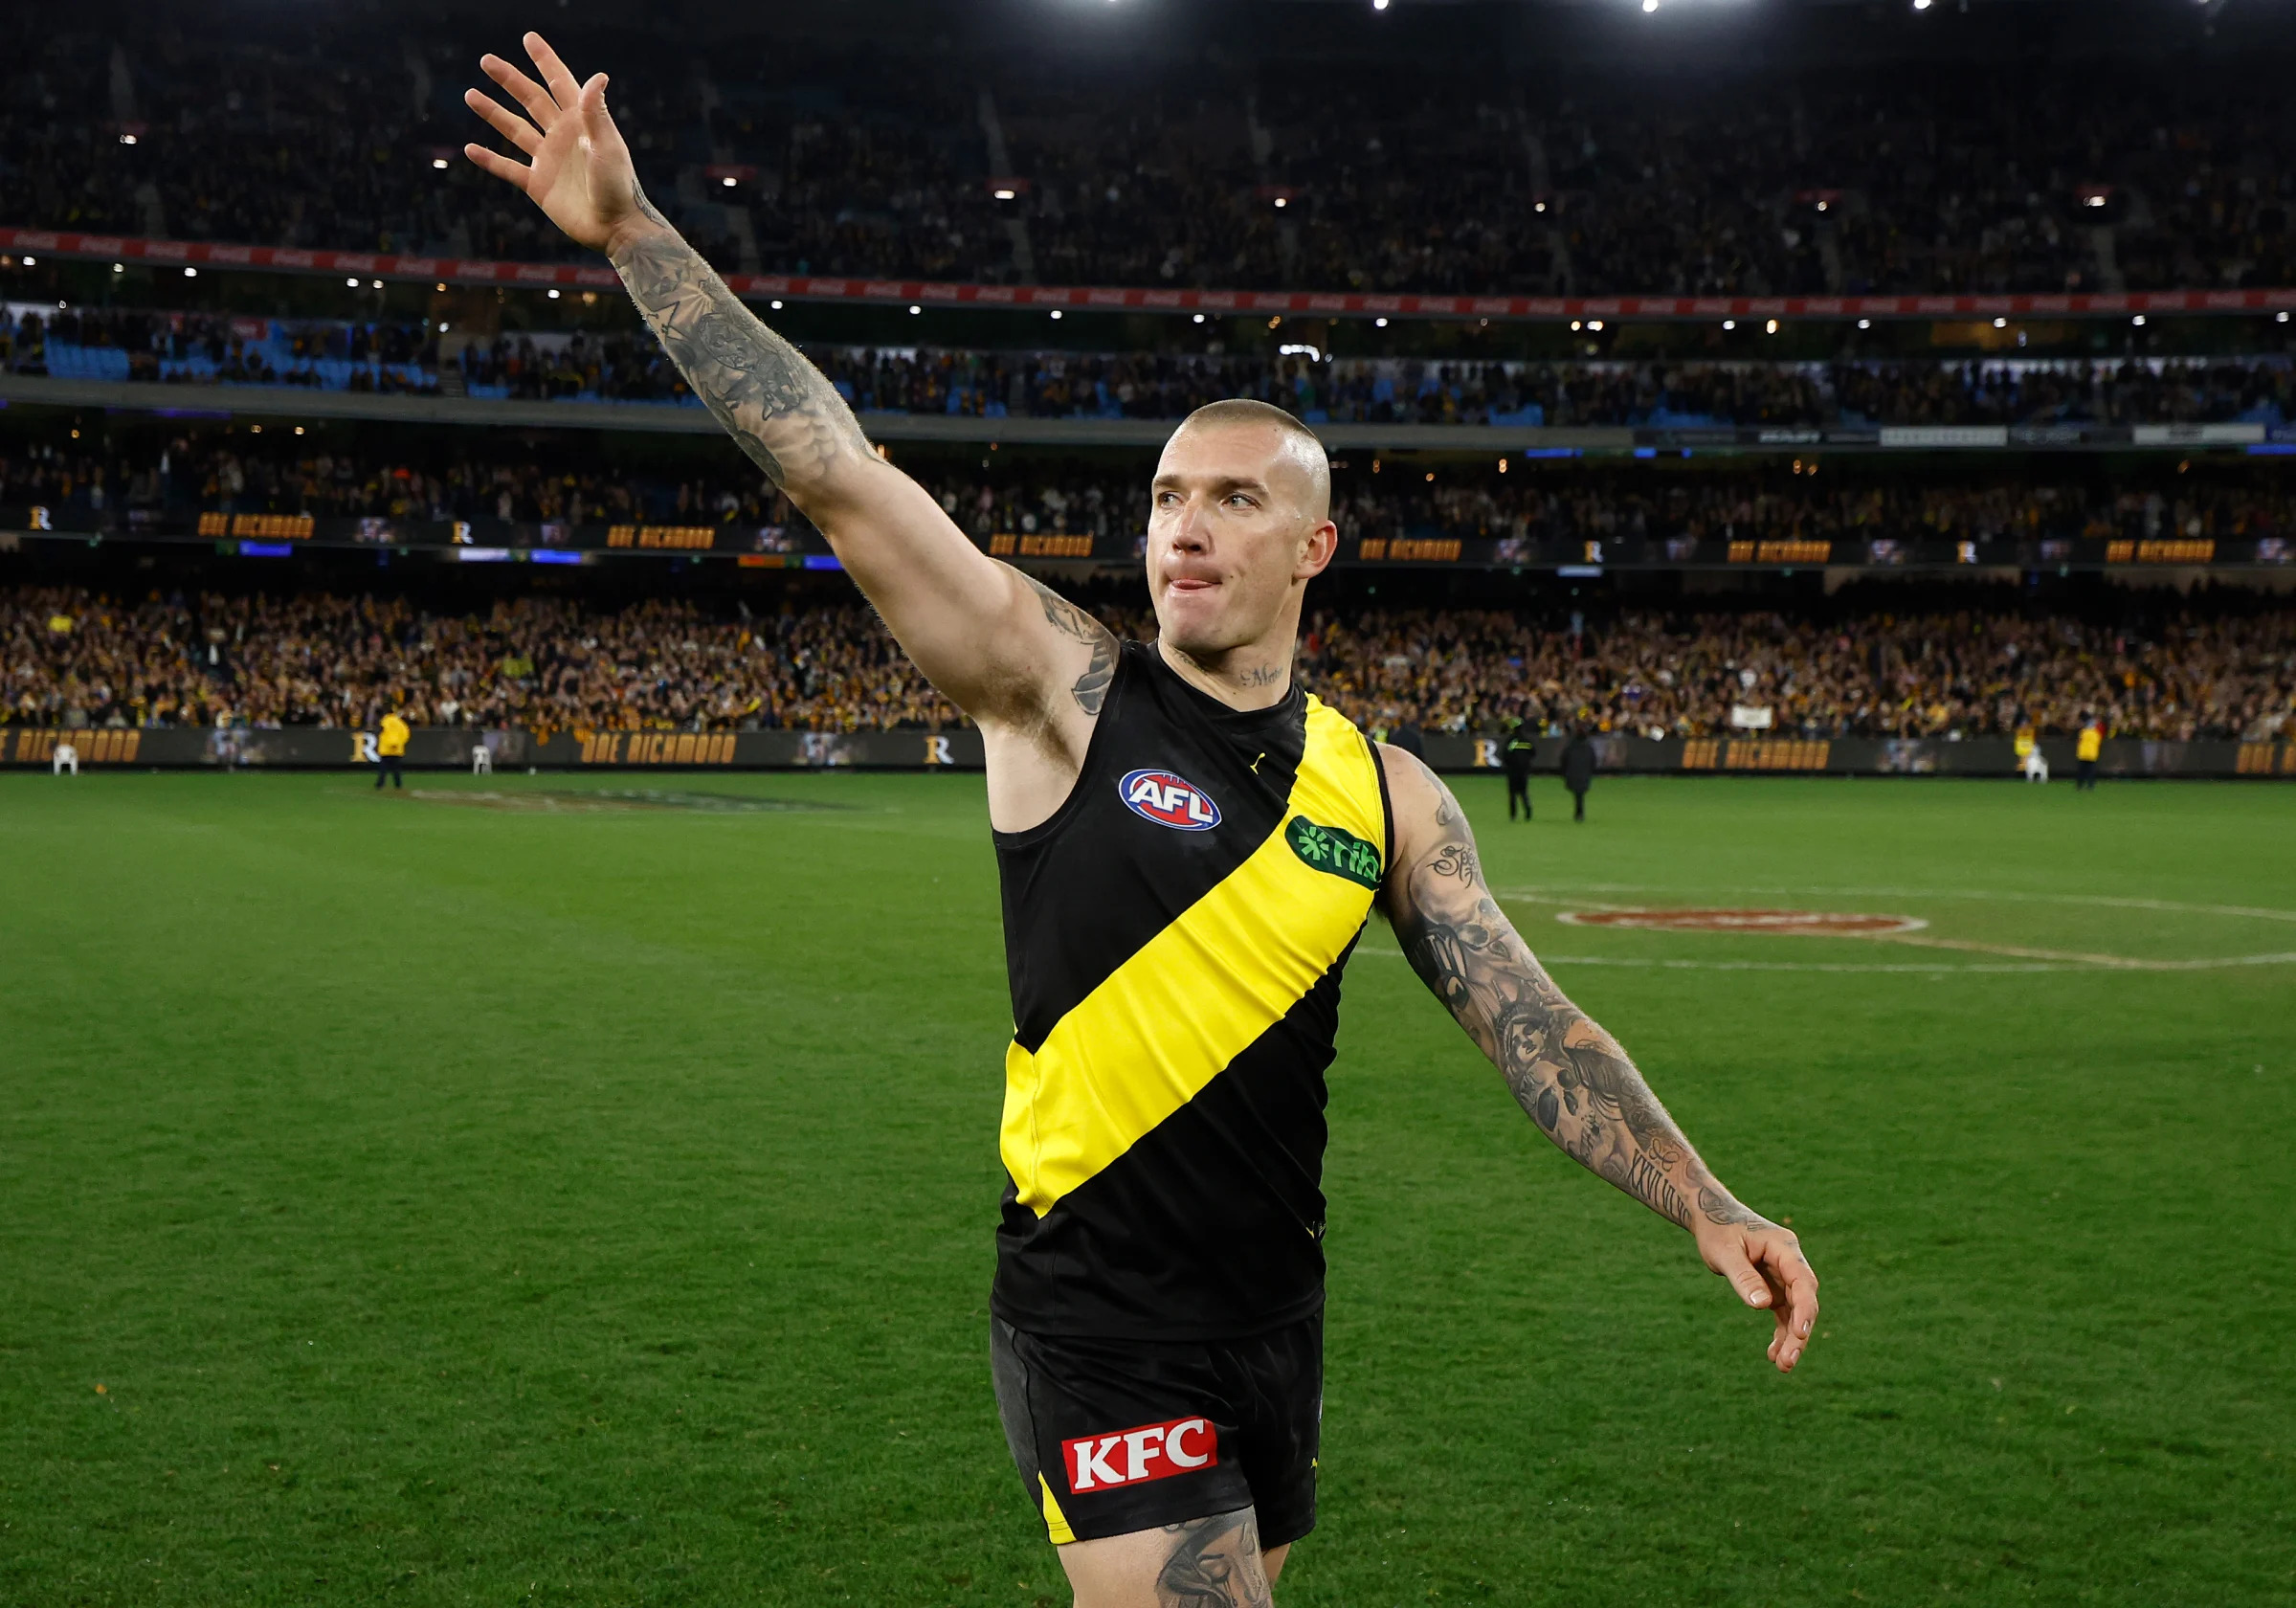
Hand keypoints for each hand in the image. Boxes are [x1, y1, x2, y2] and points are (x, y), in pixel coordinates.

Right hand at [463, 32, 655, 256]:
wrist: (615, 228)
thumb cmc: (618, 186)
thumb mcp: (608, 146)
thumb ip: (597, 113)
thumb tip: (598, 76)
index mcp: (581, 123)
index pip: (560, 83)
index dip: (545, 61)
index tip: (529, 38)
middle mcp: (562, 136)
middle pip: (531, 100)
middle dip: (510, 80)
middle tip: (487, 60)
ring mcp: (548, 160)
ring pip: (515, 130)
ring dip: (493, 113)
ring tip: (470, 95)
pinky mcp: (538, 185)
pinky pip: (508, 168)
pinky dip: (490, 160)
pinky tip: (470, 149)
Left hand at [1695, 1214, 1818, 1372]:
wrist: (1711, 1217)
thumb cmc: (1717, 1230)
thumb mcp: (1724, 1252)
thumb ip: (1743, 1276)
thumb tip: (1763, 1305)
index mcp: (1784, 1247)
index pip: (1802, 1281)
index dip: (1804, 1308)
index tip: (1800, 1333)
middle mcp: (1789, 1262)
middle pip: (1803, 1301)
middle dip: (1798, 1332)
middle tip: (1787, 1361)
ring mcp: (1784, 1276)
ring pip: (1795, 1311)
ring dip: (1791, 1338)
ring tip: (1782, 1366)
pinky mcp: (1775, 1287)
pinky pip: (1783, 1313)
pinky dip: (1780, 1333)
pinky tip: (1772, 1355)